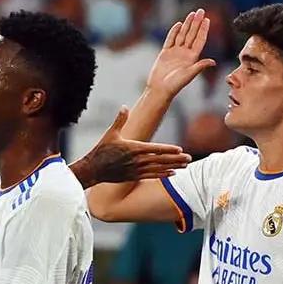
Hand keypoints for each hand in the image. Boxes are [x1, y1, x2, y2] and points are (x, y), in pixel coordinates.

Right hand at [77, 107, 191, 185]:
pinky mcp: (133, 176)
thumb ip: (120, 120)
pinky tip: (172, 174)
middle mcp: (137, 160)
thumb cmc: (101, 150)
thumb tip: (124, 107)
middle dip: (176, 159)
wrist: (93, 170)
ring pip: (158, 169)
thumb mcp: (110, 134)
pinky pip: (151, 176)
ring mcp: (136, 169)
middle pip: (160, 160)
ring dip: (173, 167)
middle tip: (189, 158)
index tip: (180, 149)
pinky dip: (163, 175)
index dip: (168, 149)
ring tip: (185, 166)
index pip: (155, 149)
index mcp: (133, 148)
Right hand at [146, 9, 216, 96]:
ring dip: (187, 24)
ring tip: (191, 14)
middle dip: (196, 22)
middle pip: (192, 35)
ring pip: (182, 35)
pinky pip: (170, 40)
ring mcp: (175, 53)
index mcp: (192, 58)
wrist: (160, 89)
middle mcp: (185, 53)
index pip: (199, 40)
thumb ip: (199, 66)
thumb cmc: (175, 85)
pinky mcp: (165, 54)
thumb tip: (213, 62)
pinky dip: (174, 32)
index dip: (203, 29)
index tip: (207, 19)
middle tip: (200, 11)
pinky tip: (178, 24)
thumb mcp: (189, 75)